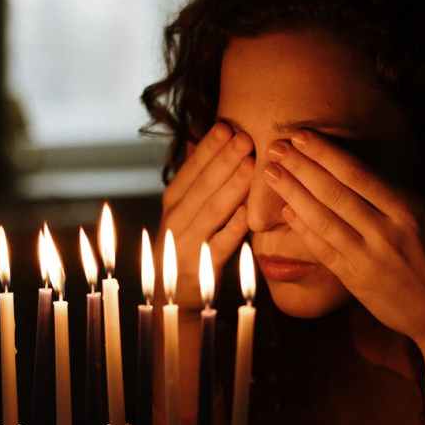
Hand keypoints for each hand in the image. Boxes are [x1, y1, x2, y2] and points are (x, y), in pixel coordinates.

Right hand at [160, 122, 253, 309]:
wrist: (174, 297)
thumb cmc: (187, 245)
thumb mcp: (184, 210)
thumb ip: (193, 177)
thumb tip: (198, 137)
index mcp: (173, 202)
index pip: (191, 170)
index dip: (208, 148)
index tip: (227, 127)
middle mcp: (175, 220)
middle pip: (202, 186)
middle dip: (224, 160)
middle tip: (245, 137)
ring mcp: (187, 244)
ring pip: (212, 211)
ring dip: (231, 187)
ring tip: (251, 165)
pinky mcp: (202, 268)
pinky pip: (220, 245)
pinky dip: (233, 228)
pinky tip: (248, 211)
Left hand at [264, 129, 424, 350]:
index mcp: (410, 213)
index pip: (359, 175)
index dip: (327, 153)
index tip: (304, 136)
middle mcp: (384, 234)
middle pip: (334, 193)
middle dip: (301, 167)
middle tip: (276, 145)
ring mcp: (366, 259)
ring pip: (322, 220)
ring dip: (293, 194)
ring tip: (270, 172)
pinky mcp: (355, 281)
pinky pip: (323, 251)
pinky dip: (303, 230)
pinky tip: (285, 212)